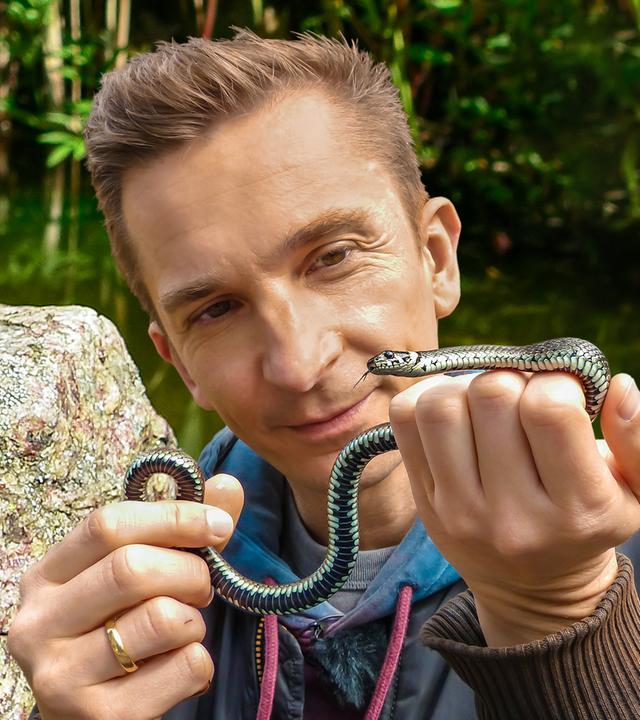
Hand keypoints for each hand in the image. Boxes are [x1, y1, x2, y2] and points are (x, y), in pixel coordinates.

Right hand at [7, 473, 242, 719]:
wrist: (88, 717)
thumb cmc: (115, 629)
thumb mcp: (136, 574)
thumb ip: (181, 527)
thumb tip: (228, 484)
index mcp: (46, 576)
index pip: (107, 524)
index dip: (173, 517)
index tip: (219, 525)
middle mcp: (39, 624)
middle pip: (132, 568)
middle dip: (189, 572)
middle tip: (201, 589)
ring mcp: (62, 676)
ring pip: (162, 618)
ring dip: (194, 620)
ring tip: (183, 629)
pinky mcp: (102, 718)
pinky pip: (186, 667)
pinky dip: (200, 661)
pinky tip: (176, 668)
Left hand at [389, 369, 639, 646]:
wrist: (530, 587)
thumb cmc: (583, 525)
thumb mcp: (633, 490)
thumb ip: (636, 438)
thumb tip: (618, 384)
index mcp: (579, 510)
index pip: (548, 409)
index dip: (553, 381)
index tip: (557, 394)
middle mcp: (514, 517)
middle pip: (490, 395)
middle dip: (509, 379)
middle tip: (519, 396)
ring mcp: (459, 512)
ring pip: (440, 404)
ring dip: (462, 386)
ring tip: (483, 402)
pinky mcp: (423, 501)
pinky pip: (405, 418)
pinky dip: (424, 395)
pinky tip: (453, 409)